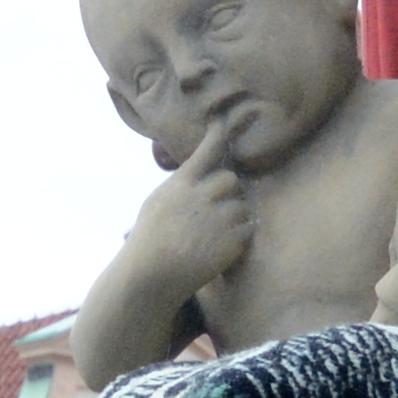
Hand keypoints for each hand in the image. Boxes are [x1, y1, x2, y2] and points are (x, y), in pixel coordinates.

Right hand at [127, 132, 253, 291]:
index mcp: (181, 184)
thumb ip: (178, 189)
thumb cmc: (147, 242)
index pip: (206, 152)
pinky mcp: (234, 239)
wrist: (152, 274)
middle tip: (216, 211)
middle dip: (227, 193)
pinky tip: (222, 247)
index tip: (224, 123)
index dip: (218, 135)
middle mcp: (203, 195)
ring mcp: (220, 216)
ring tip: (214, 235)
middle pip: (230, 179)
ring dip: (234, 216)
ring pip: (241, 205)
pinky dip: (240, 236)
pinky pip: (249, 228)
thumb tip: (193, 180)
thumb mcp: (156, 204)